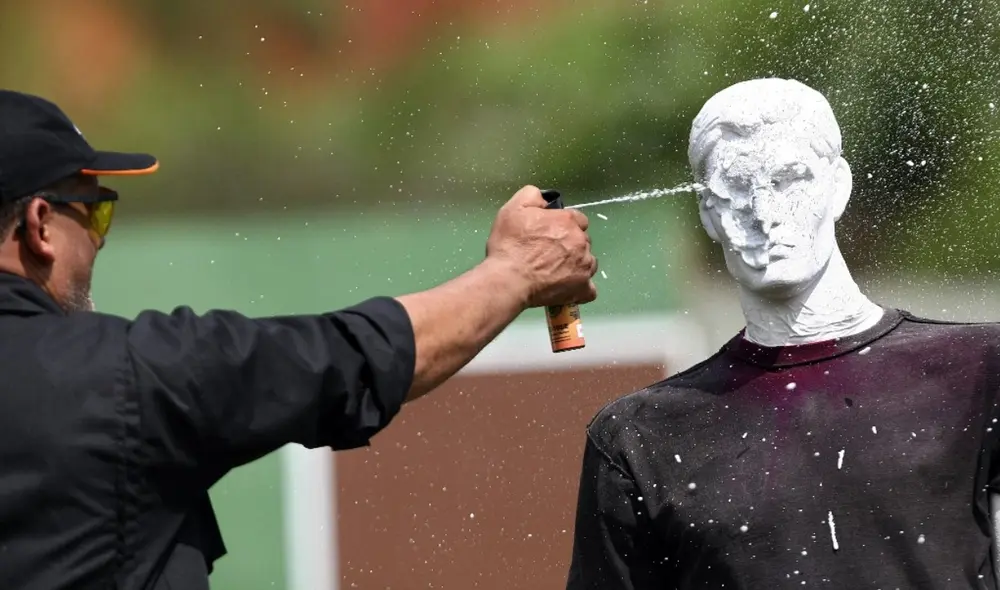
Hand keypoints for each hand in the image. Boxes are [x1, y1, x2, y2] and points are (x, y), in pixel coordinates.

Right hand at [484, 185, 597, 308]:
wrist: (508, 279)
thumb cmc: (509, 244)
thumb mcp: (513, 208)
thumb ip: (532, 196)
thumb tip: (545, 198)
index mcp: (567, 221)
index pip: (577, 219)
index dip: (564, 225)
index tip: (551, 233)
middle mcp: (581, 242)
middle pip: (583, 240)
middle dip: (571, 244)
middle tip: (550, 253)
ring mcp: (584, 267)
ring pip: (588, 263)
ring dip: (577, 265)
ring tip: (558, 272)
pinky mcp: (582, 288)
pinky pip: (589, 289)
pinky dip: (581, 288)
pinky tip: (568, 288)